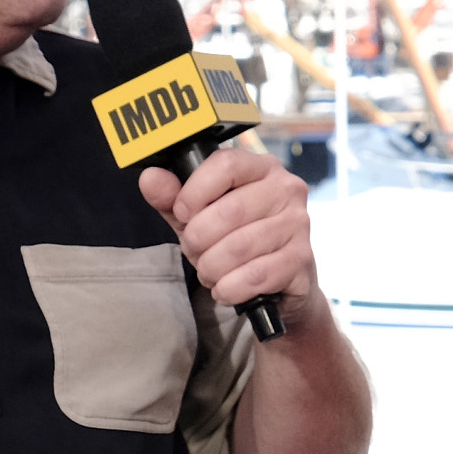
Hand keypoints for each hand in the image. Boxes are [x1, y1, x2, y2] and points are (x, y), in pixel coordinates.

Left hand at [141, 149, 318, 322]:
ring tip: (210, 271)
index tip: (183, 213)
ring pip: (238, 248)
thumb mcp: (199, 217)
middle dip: (198, 240)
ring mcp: (299, 225)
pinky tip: (227, 288)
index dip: (194, 192)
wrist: (279, 282)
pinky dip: (229, 288)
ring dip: (211, 268)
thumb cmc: (237, 240)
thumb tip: (150, 178)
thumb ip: (172, 198)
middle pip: (229, 211)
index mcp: (262, 168)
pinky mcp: (302, 260)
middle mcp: (287, 190)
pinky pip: (254, 276)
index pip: (226, 165)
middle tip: (195, 251)